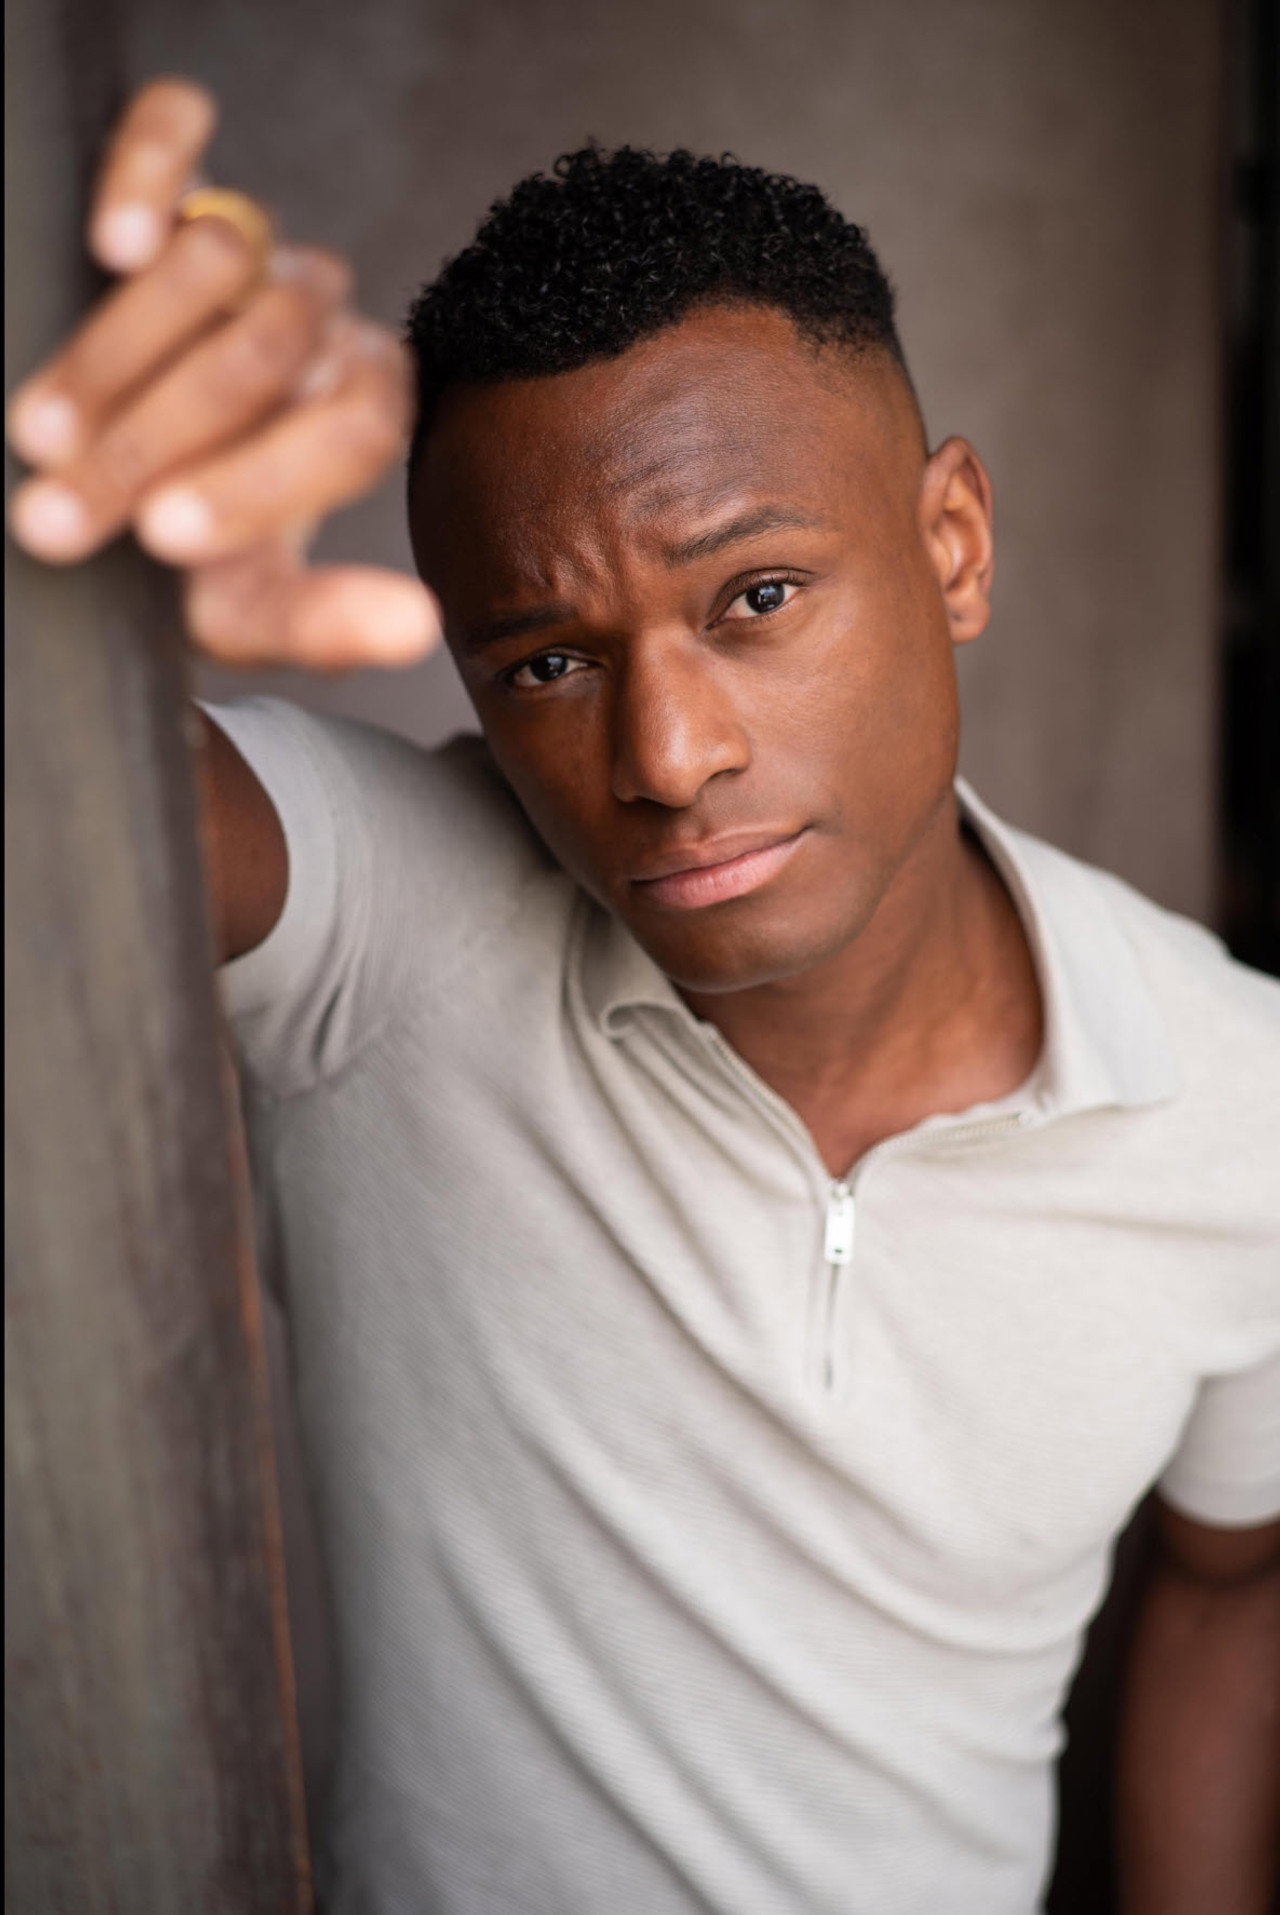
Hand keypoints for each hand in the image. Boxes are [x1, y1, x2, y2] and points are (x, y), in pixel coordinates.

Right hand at [6, 77, 440, 669]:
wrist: (94, 472)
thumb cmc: (176, 537)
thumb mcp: (240, 602)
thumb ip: (318, 622)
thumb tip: (415, 628)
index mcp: (355, 412)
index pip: (355, 432)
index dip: (259, 484)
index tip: (161, 538)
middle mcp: (318, 320)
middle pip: (271, 350)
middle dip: (152, 443)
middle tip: (59, 520)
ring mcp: (250, 240)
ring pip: (218, 257)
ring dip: (118, 354)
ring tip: (39, 435)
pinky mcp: (175, 169)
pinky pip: (178, 130)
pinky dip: (146, 174)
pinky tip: (110, 243)